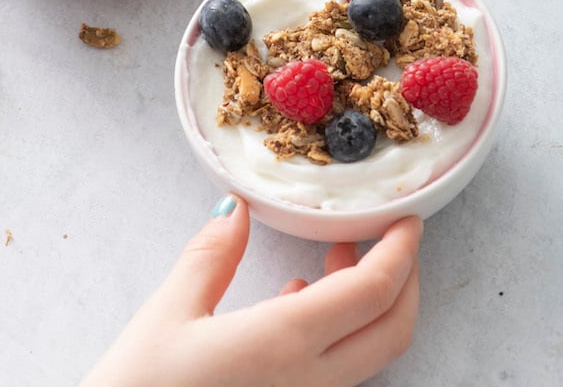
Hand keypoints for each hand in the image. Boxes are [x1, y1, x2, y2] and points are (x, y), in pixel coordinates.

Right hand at [79, 197, 421, 386]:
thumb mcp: (169, 312)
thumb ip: (211, 255)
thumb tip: (237, 208)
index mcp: (285, 343)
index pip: (373, 291)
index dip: (400, 250)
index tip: (407, 216)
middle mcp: (310, 382)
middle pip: (392, 328)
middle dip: (403, 276)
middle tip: (386, 233)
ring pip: (371, 353)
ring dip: (371, 302)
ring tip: (337, 255)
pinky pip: (339, 371)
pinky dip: (341, 329)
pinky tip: (302, 298)